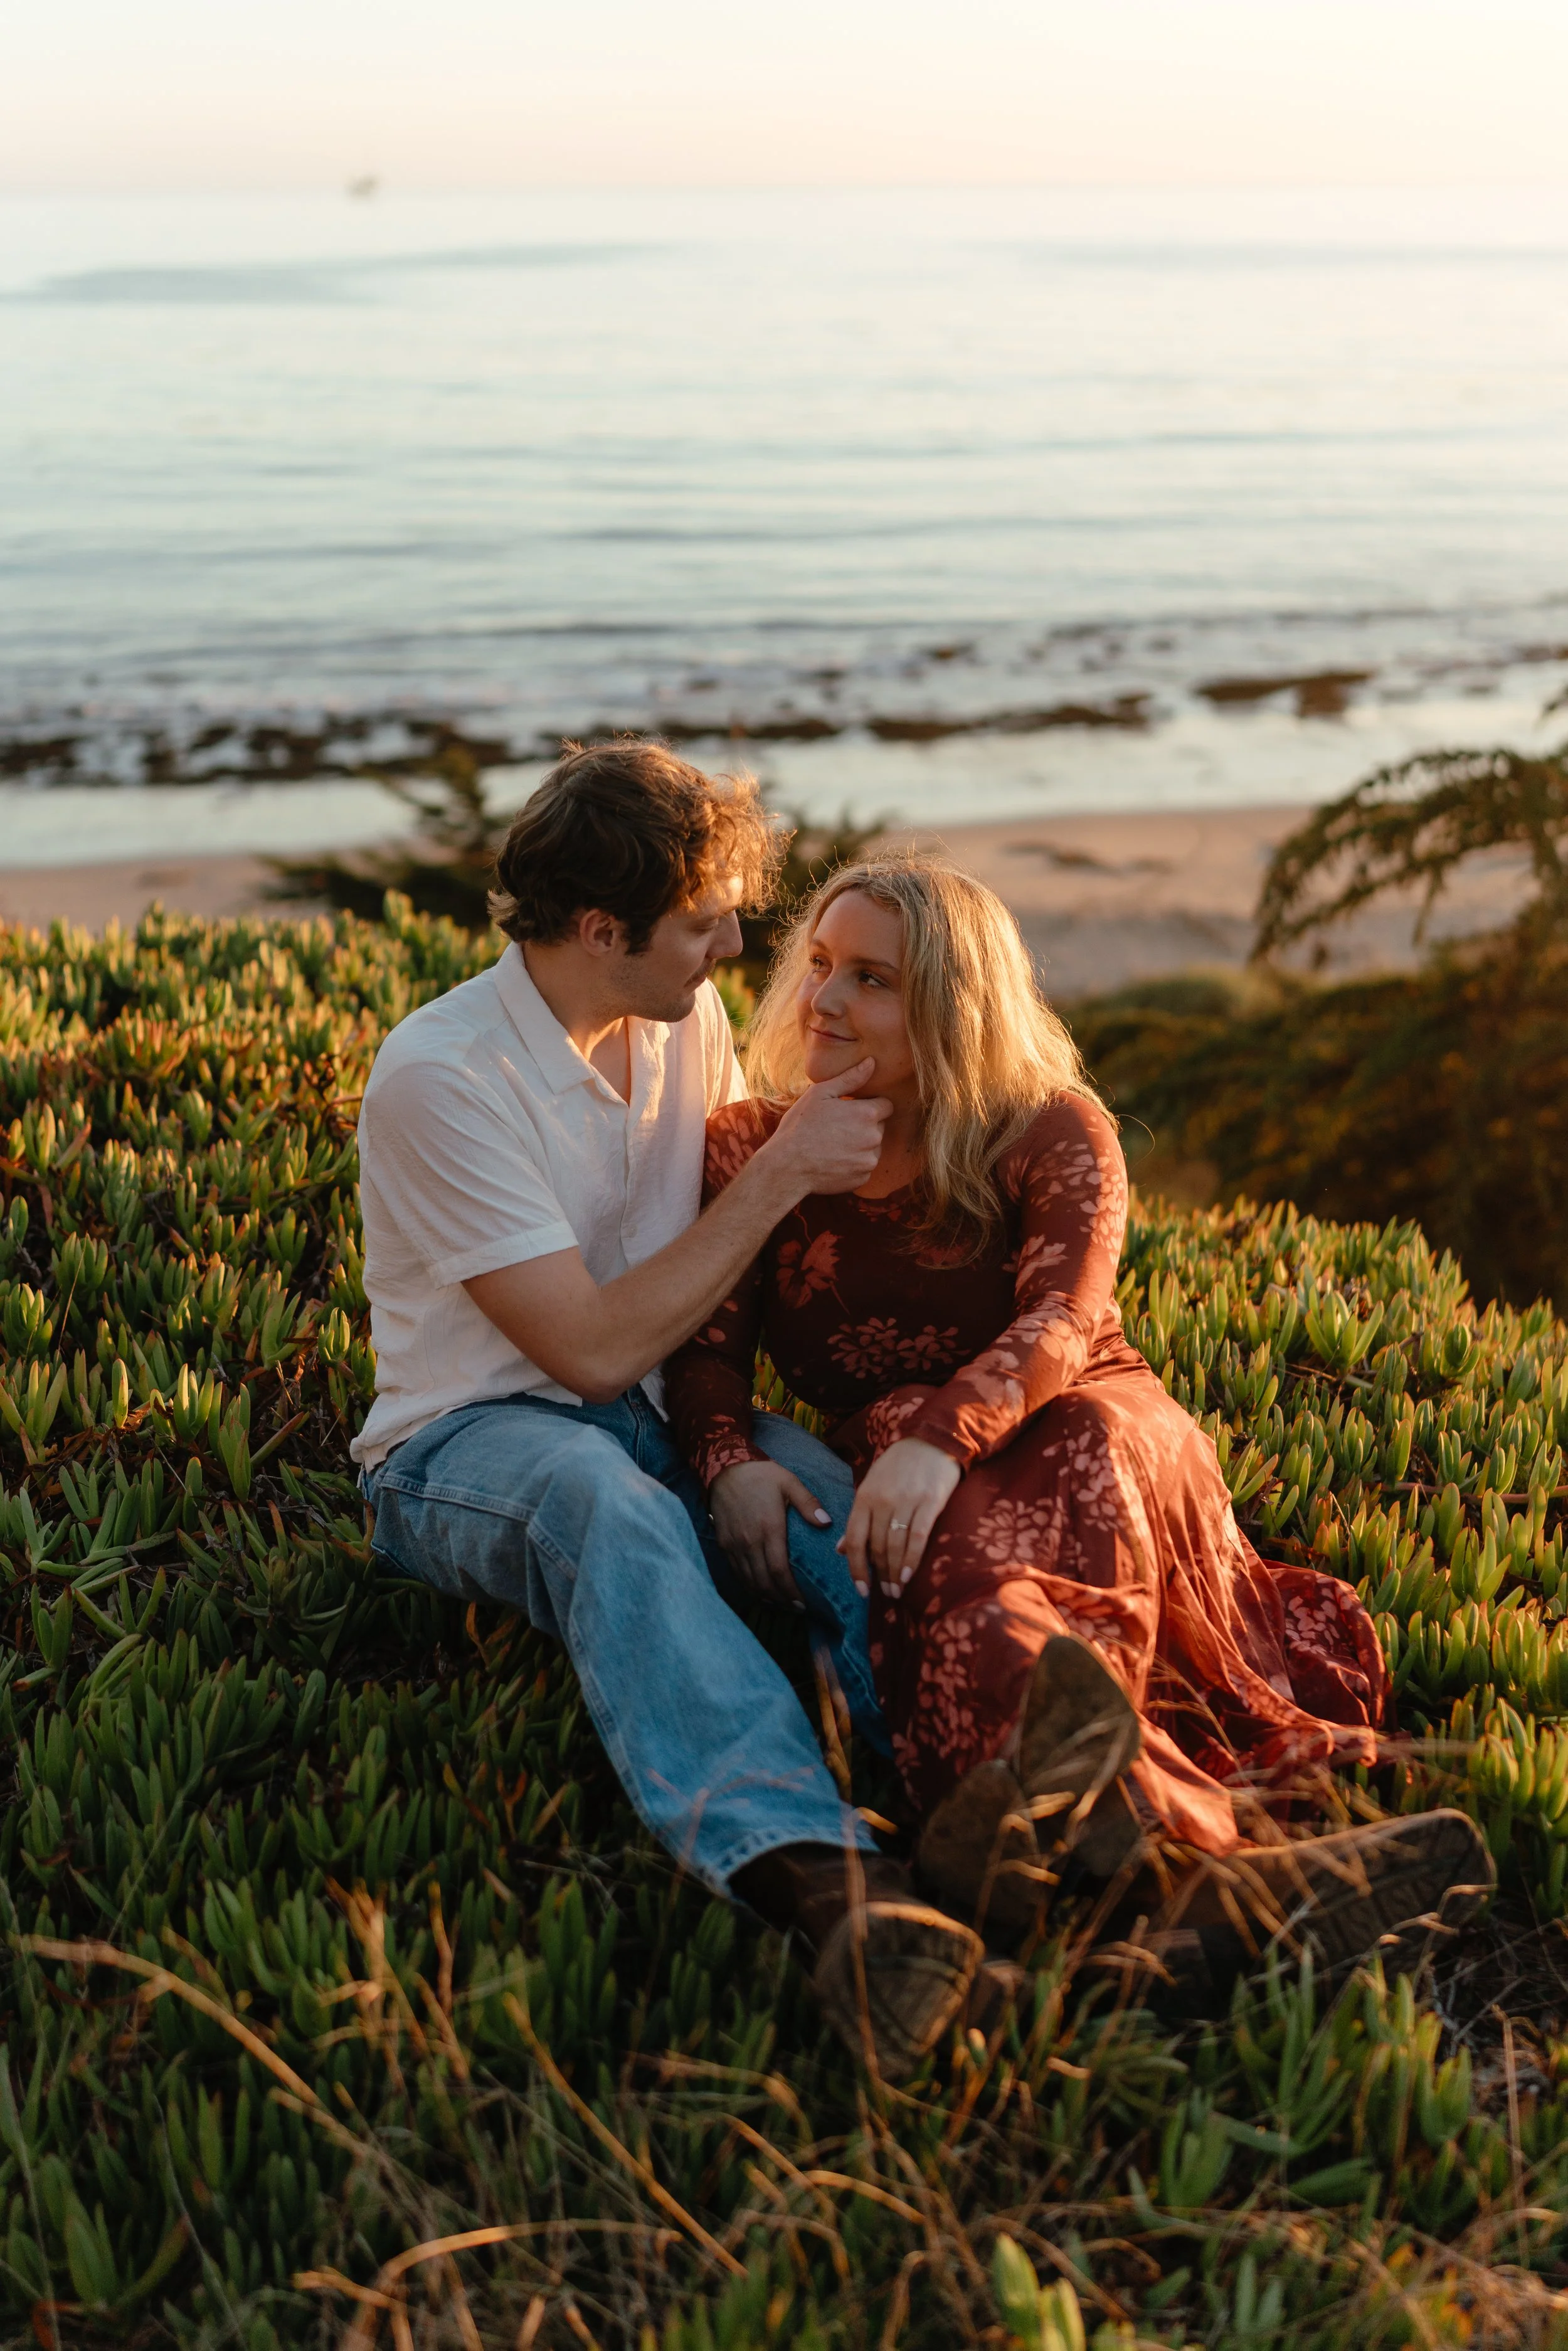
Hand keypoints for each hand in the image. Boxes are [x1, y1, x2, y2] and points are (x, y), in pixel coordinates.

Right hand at [709, 1458, 832, 1607]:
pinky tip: (759, 1591)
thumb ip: (809, 1504)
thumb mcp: (789, 1483)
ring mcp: (734, 1544)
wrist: (726, 1468)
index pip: (779, 1571)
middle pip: (764, 1582)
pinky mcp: (723, 1543)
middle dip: (780, 1600)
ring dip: (765, 1596)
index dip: (790, 1592)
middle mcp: (749, 1541)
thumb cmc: (761, 1475)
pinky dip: (748, 1586)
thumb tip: (827, 1524)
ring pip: (749, 1581)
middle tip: (795, 1608)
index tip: (802, 1603)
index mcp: (769, 1529)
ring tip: (780, 1604)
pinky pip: (736, 1572)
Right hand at [760, 1062, 891, 1197]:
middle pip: (879, 1127)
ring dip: (860, 1145)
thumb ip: (850, 1078)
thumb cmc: (800, 1126)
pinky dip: (853, 1163)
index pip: (886, 1106)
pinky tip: (833, 1160)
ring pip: (873, 1148)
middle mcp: (874, 1138)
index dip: (869, 1106)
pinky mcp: (862, 1178)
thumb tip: (872, 1062)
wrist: (787, 1167)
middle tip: (837, 1128)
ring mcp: (869, 1161)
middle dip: (864, 1125)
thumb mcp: (820, 1094)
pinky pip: (864, 1166)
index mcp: (867, 1114)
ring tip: (833, 1145)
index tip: (851, 1110)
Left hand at [839, 1439, 960, 1595]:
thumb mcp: (872, 1486)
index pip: (854, 1539)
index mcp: (864, 1497)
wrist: (931, 1439)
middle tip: (885, 1594)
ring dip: (895, 1573)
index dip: (856, 1568)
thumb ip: (858, 1518)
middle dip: (879, 1575)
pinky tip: (909, 1576)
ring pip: (895, 1545)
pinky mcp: (930, 1502)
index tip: (861, 1590)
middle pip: (876, 1546)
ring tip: (897, 1590)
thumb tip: (840, 1550)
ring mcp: (906, 1501)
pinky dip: (912, 1559)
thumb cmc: (899, 1466)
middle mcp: (882, 1501)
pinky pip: (918, 1537)